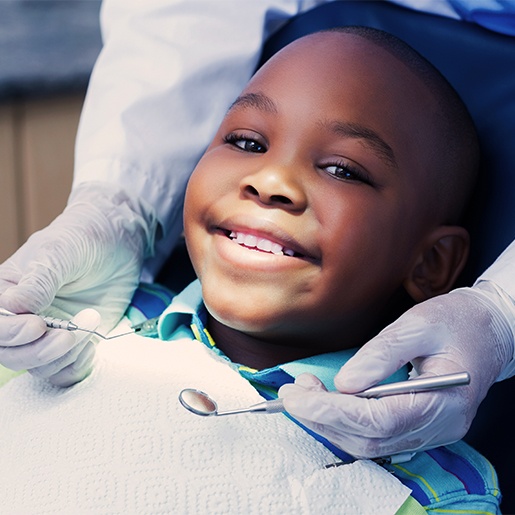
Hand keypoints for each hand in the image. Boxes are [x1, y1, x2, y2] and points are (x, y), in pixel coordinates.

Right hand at [0, 181, 155, 385]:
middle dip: (41, 351)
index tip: (38, 325)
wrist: (117, 241)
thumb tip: (14, 305)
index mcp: (6, 294)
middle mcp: (22, 319)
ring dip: (66, 354)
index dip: (11, 334)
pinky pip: (65, 372)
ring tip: (89, 322)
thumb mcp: (59, 253)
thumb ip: (38, 281)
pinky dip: (77, 365)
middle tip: (70, 335)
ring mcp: (49, 334)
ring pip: (40, 367)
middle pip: (12, 355)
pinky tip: (92, 343)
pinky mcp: (73, 344)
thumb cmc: (82, 239)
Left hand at [279, 283, 513, 457]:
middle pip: (369, 440)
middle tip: (292, 391)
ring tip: (303, 393)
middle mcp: (438, 427)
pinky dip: (344, 424)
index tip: (296, 395)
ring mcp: (431, 432)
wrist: (488, 329)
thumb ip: (381, 354)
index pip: (377, 421)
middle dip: (322, 418)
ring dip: (329, 423)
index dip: (331, 411)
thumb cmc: (457, 322)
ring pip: (370, 445)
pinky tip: (325, 404)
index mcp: (444, 402)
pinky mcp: (420, 426)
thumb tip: (344, 382)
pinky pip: (377, 438)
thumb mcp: (419, 325)